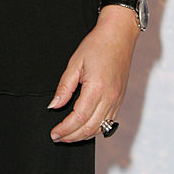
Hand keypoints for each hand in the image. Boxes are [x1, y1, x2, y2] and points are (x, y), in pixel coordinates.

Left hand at [47, 8, 139, 142]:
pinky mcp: (119, 99)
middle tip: (57, 137)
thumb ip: (64, 87)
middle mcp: (110, 98)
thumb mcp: (75, 63)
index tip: (53, 133)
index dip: (65, 129)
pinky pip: (108, 122)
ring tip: (67, 135)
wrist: (119, 36)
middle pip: (90, 128)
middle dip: (72, 136)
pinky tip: (83, 127)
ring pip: (100, 128)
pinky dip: (95, 129)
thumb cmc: (97, 45)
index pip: (79, 118)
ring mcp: (117, 100)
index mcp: (97, 88)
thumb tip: (54, 106)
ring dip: (83, 135)